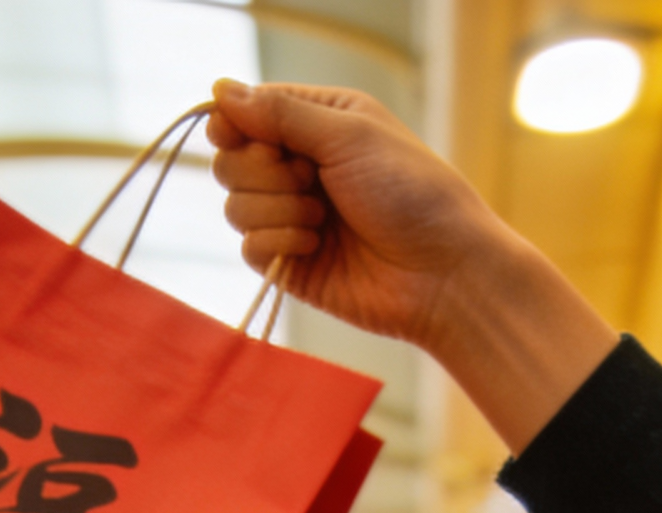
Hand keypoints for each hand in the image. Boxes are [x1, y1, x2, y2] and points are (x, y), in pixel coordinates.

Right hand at [207, 82, 614, 448]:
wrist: (442, 273)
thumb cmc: (412, 193)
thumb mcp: (348, 135)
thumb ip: (281, 114)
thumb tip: (219, 89)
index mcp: (317, 124)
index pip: (247, 114)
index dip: (234, 124)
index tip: (237, 133)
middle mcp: (300, 168)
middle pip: (230, 161)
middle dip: (262, 171)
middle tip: (309, 181)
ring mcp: (293, 219)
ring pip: (235, 205)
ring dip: (278, 208)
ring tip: (323, 219)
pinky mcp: (291, 265)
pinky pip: (250, 248)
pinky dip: (280, 242)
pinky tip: (317, 246)